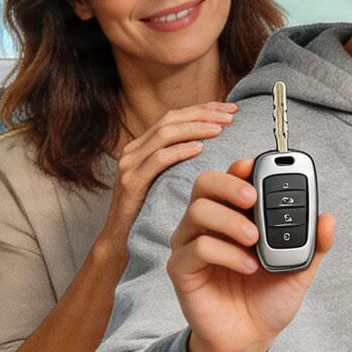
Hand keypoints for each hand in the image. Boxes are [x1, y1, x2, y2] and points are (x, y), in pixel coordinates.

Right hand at [104, 102, 237, 240]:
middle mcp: (134, 150)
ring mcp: (130, 164)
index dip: (203, 109)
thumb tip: (216, 148)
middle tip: (231, 114)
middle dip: (203, 113)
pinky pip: (158, 159)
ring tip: (220, 128)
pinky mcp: (131, 182)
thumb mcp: (167, 182)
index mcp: (143, 146)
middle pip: (171, 119)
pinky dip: (180, 150)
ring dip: (196, 128)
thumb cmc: (149, 214)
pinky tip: (200, 149)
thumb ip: (182, 163)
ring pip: (165, 133)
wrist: (121, 242)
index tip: (230, 108)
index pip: (175, 116)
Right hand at [170, 156, 335, 351]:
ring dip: (230, 220)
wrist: (250, 339)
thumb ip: (313, 244)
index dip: (242, 167)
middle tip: (254, 198)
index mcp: (234, 214)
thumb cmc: (267, 299)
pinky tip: (248, 266)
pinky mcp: (182, 269)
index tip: (258, 166)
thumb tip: (329, 219)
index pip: (230, 177)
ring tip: (255, 240)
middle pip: (205, 183)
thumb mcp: (298, 269)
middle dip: (230, 184)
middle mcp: (208, 224)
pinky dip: (226, 253)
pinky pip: (197, 247)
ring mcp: (191, 244)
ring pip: (198, 211)